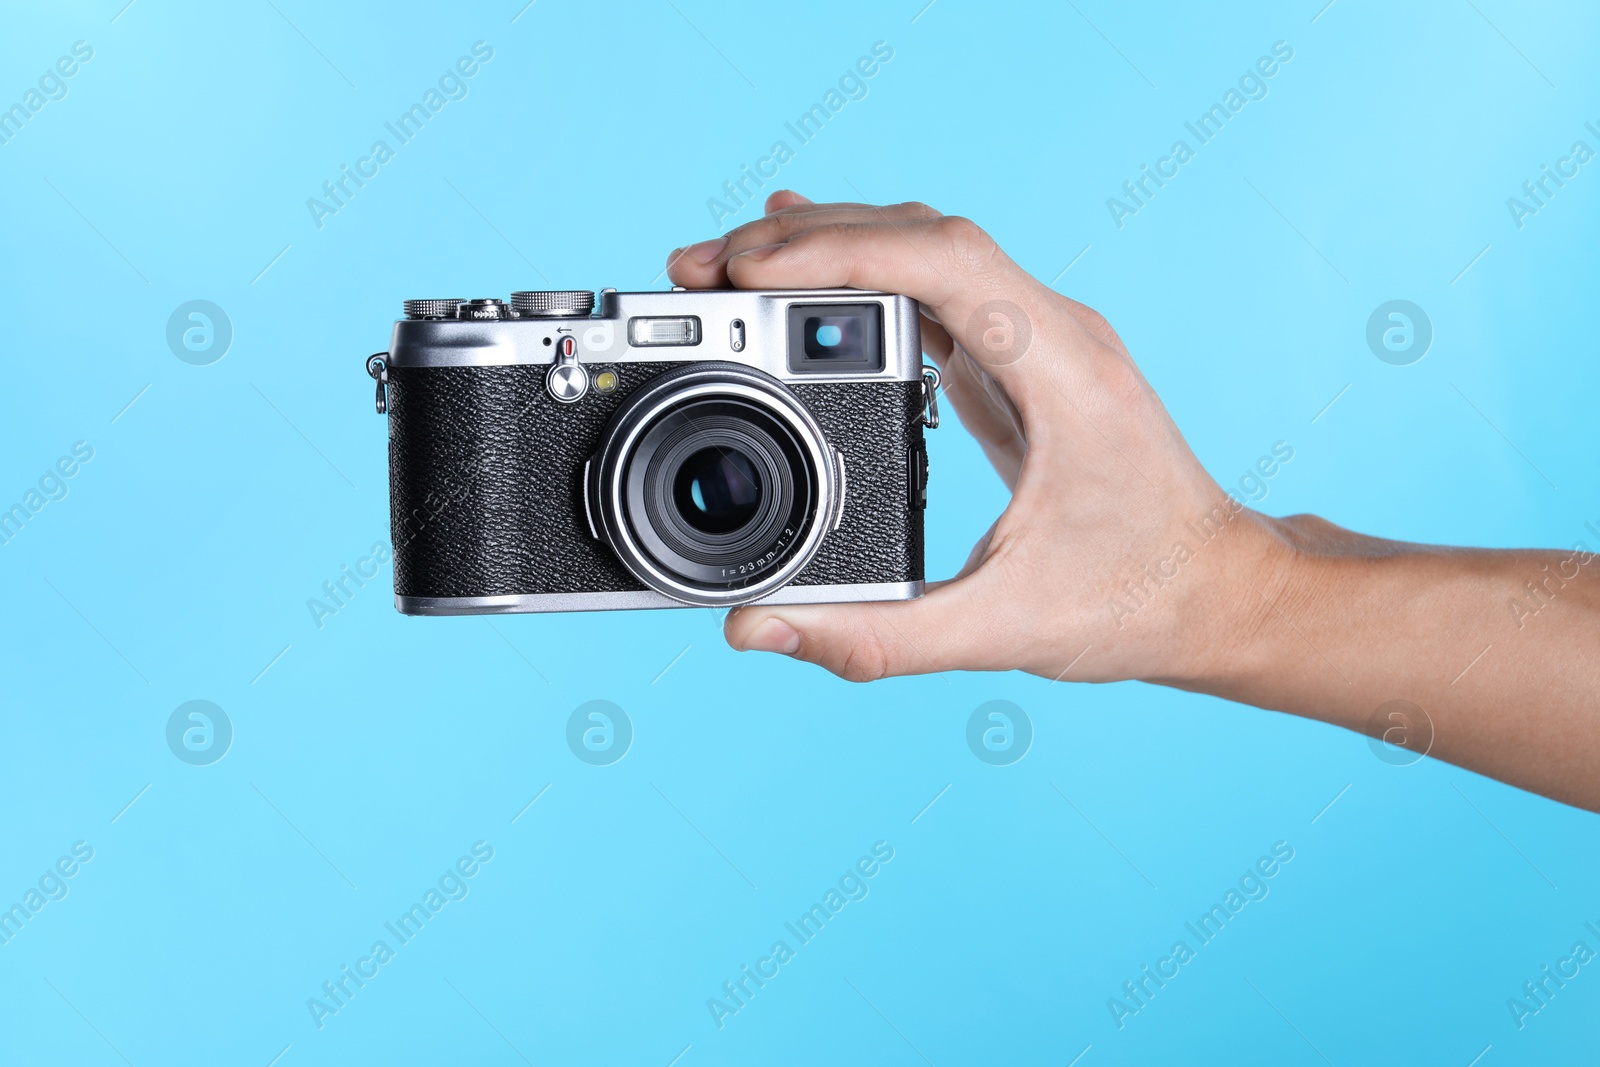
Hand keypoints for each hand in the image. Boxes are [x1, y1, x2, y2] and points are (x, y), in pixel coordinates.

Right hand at [666, 191, 1278, 684]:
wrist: (1220, 592)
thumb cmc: (1139, 601)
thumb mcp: (1001, 630)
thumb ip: (876, 639)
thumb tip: (760, 629)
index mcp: (1060, 369)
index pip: (944, 262)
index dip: (838, 250)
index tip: (747, 265)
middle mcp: (1052, 332)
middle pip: (921, 236)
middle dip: (805, 239)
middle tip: (701, 266)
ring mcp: (1037, 339)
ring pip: (924, 250)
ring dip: (828, 248)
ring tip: (730, 265)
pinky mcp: (1018, 362)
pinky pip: (933, 288)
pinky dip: (861, 275)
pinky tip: (804, 277)